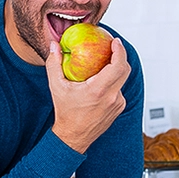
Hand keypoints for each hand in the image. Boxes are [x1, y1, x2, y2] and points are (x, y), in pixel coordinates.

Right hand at [45, 38, 130, 153]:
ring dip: (115, 69)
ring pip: (122, 80)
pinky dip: (112, 81)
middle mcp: (112, 97)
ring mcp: (117, 103)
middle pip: (125, 70)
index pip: (117, 66)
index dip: (119, 51)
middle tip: (111, 46)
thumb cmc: (65, 112)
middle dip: (120, 55)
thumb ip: (53, 63)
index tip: (115, 41)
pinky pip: (118, 89)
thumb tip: (54, 45)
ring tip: (103, 62)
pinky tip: (100, 80)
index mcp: (98, 91)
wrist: (73, 136)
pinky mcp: (119, 108)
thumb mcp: (56, 86)